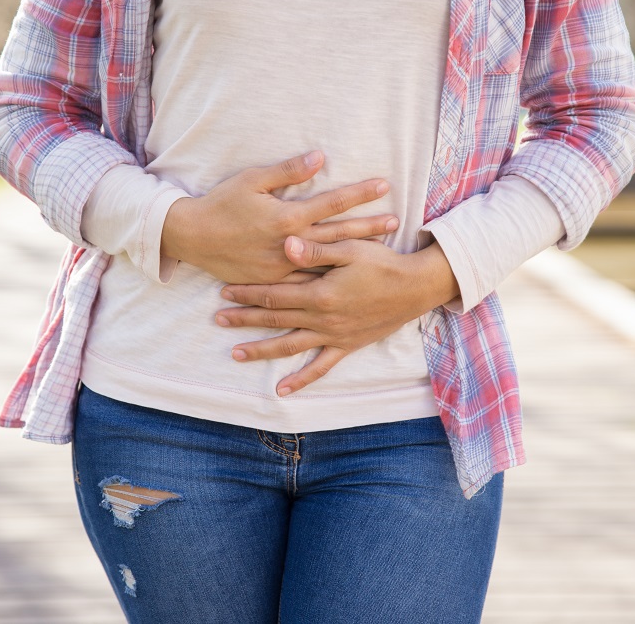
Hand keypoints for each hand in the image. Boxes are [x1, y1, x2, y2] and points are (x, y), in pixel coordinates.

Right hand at [160, 151, 398, 283]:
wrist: (193, 239)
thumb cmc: (222, 204)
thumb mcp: (252, 180)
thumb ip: (287, 171)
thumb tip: (319, 157)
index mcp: (287, 217)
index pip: (332, 202)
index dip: (359, 193)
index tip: (384, 185)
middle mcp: (290, 244)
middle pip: (338, 234)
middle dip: (369, 226)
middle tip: (396, 221)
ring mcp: (283, 266)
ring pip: (328, 260)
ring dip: (356, 253)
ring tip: (382, 249)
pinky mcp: (274, 281)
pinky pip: (307, 280)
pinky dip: (330, 276)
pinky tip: (347, 275)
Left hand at [214, 236, 458, 394]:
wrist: (416, 287)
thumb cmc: (383, 262)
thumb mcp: (351, 248)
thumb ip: (316, 248)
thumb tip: (284, 244)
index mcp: (320, 293)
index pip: (274, 293)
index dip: (248, 292)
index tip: (225, 290)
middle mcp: (323, 318)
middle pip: (275, 319)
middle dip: (244, 318)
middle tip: (218, 319)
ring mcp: (334, 335)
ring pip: (290, 345)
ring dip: (261, 349)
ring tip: (235, 353)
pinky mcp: (347, 345)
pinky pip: (320, 367)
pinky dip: (301, 379)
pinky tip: (282, 390)